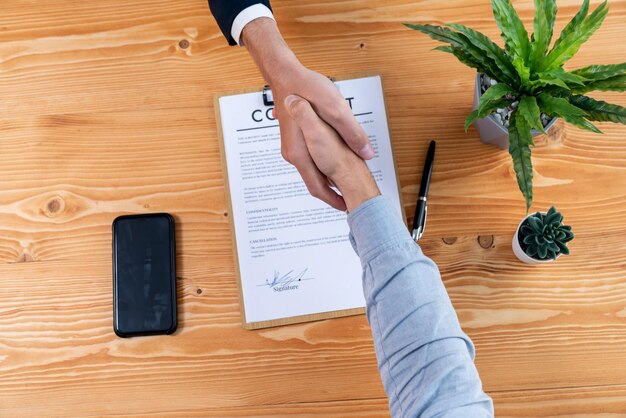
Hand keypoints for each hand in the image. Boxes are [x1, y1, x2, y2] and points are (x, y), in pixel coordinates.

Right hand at [284, 95, 379, 211]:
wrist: (285, 74)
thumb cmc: (306, 88)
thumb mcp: (335, 109)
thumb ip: (351, 133)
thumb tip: (367, 152)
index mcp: (300, 153)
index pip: (317, 187)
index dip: (334, 200)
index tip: (349, 206)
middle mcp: (293, 154)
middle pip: (314, 181)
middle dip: (334, 190)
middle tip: (351, 196)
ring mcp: (293, 147)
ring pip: (313, 169)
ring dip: (329, 176)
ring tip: (347, 179)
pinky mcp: (296, 139)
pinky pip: (311, 158)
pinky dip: (324, 163)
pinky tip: (335, 158)